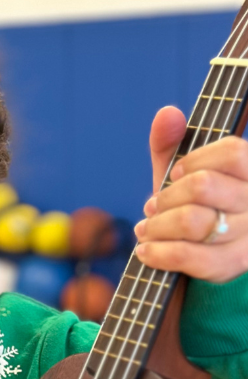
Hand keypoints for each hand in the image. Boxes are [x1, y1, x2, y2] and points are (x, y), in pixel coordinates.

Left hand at [134, 105, 247, 282]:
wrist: (198, 260)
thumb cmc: (189, 208)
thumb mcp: (179, 174)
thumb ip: (171, 143)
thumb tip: (168, 114)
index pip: (233, 152)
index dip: (194, 161)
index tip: (175, 174)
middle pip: (203, 186)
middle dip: (166, 198)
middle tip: (153, 207)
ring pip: (192, 221)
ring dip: (157, 225)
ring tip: (148, 228)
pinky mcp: (232, 264)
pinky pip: (188, 255)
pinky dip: (157, 252)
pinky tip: (146, 250)